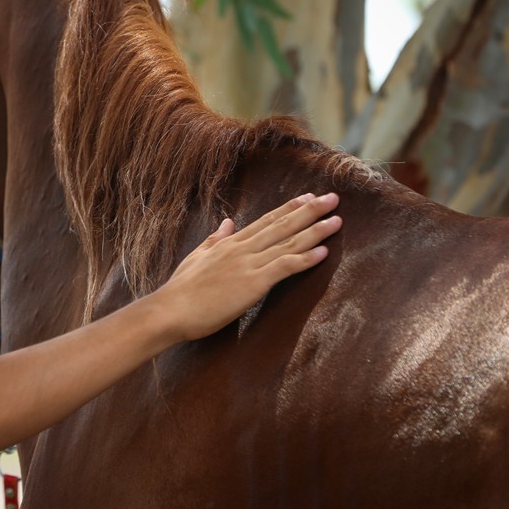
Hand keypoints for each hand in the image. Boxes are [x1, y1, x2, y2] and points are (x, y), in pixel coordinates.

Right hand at [152, 193, 340, 342]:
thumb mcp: (197, 257)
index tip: (308, 197)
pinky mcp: (253, 284)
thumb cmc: (181, 290)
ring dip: (315, 231)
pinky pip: (284, 267)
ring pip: (288, 243)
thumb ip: (214, 240)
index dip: (289, 209)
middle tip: (333, 199)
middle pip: (282, 226)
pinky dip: (306, 259)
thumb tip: (226, 224)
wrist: (171, 310)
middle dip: (310, 211)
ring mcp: (248, 265)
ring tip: (337, 220)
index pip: (265, 221)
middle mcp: (242, 249)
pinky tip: (324, 252)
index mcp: (229, 244)